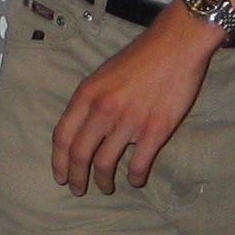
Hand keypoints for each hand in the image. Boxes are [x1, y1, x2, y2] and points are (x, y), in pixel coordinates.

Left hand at [51, 5, 227, 193]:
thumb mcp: (103, 73)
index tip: (60, 175)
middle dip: (76, 177)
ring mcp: (129, 121)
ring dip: (103, 181)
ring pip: (106, 163)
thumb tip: (82, 128)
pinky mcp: (155, 130)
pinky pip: (139, 164)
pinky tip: (135, 180)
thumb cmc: (140, 57)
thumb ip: (91, 100)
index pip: (63, 135)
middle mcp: (103, 109)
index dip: (58, 160)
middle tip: (77, 189)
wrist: (175, 45)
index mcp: (87, 93)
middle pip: (80, 154)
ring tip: (105, 187)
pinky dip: (135, 177)